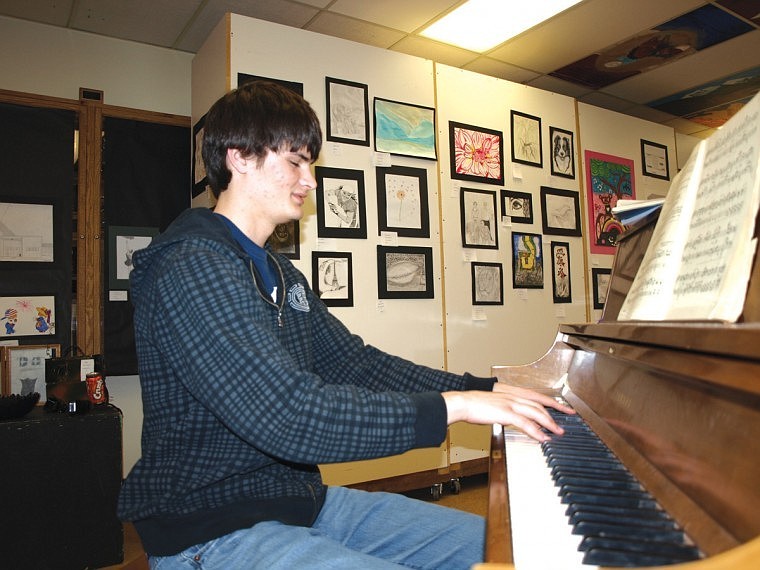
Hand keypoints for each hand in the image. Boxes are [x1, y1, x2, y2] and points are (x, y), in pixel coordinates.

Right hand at [442, 386, 573, 441]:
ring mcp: (511, 404)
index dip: (553, 403)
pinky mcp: (507, 413)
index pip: (537, 397)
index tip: (564, 409)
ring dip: (549, 424)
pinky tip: (543, 438)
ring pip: (537, 413)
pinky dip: (537, 431)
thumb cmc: (475, 404)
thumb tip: (515, 418)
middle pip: (541, 405)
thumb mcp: (495, 404)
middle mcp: (514, 396)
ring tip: (557, 433)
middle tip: (564, 425)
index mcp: (512, 393)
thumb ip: (507, 408)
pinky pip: (526, 423)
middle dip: (555, 415)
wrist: (464, 402)